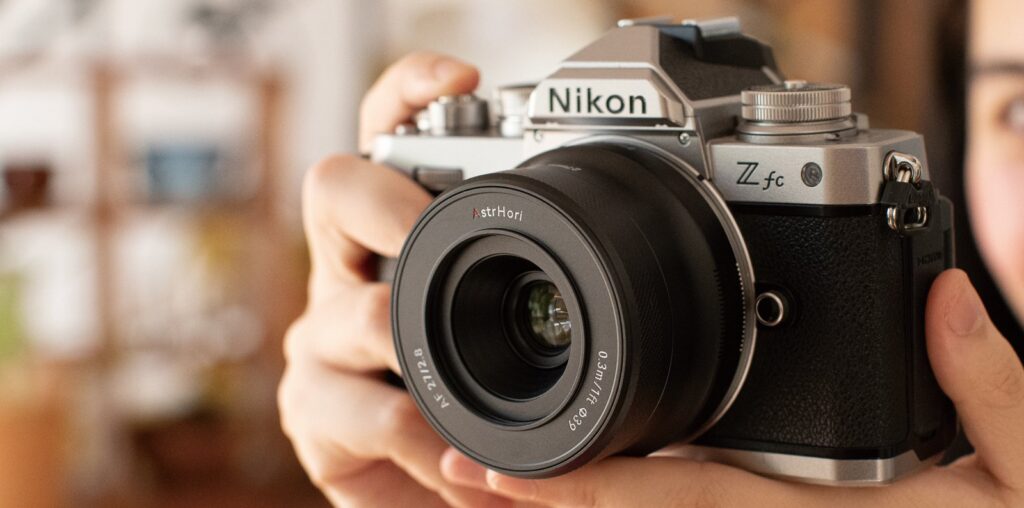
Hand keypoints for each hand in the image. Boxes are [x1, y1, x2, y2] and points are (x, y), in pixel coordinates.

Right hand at [278, 52, 515, 506]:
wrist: (432, 494)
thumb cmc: (477, 398)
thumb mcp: (509, 332)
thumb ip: (537, 284)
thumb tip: (624, 235)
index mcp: (397, 235)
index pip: (384, 139)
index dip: (407, 93)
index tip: (460, 77)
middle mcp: (349, 271)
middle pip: (332, 190)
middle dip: (390, 207)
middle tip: (433, 239)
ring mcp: (322, 340)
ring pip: (352, 313)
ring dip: (421, 356)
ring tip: (473, 404)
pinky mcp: (311, 411)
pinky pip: (369, 414)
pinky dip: (426, 443)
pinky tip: (458, 466)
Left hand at [441, 269, 1023, 506]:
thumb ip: (991, 387)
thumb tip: (944, 297)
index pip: (675, 500)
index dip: (585, 487)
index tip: (499, 473)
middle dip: (546, 502)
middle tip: (453, 470)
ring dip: (574, 504)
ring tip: (490, 476)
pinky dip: (630, 500)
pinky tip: (593, 478)